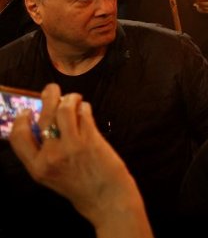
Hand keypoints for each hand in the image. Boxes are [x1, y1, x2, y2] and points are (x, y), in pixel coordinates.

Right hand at [9, 85, 148, 233]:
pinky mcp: (91, 139)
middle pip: (43, 115)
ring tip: (74, 99)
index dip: (21, 119)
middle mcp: (50, 155)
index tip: (27, 111)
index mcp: (36, 167)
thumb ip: (44, 154)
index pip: (18, 136)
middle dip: (48, 96)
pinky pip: (84, 113)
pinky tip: (85, 109)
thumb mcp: (51, 176)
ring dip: (70, 98)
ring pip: (64, 108)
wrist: (107, 199)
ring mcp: (71, 146)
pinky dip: (84, 107)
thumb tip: (43, 125)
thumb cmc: (80, 187)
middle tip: (52, 90)